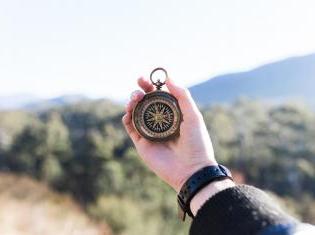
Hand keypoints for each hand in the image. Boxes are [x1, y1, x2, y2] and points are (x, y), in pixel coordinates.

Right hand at [122, 77, 216, 191]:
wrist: (191, 169)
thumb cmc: (196, 142)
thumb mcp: (193, 115)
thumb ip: (182, 95)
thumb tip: (168, 78)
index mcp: (173, 114)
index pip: (158, 96)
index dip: (151, 86)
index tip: (145, 78)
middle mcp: (160, 122)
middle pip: (145, 103)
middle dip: (140, 91)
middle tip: (139, 86)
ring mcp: (150, 132)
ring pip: (135, 113)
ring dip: (132, 103)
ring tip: (135, 99)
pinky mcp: (142, 143)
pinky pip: (131, 128)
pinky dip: (127, 118)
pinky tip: (128, 113)